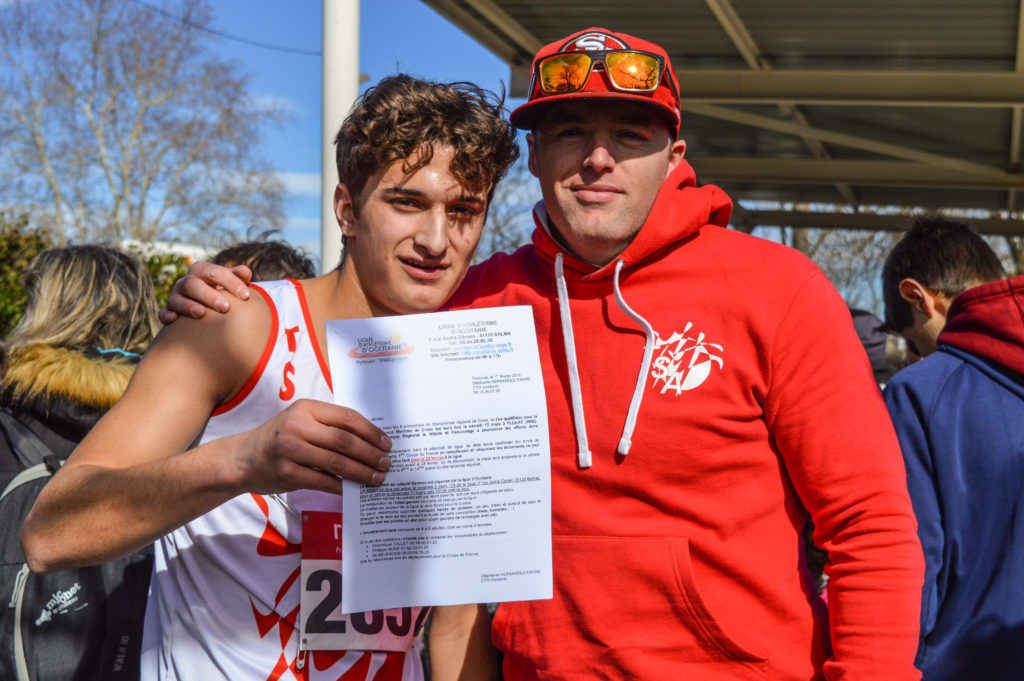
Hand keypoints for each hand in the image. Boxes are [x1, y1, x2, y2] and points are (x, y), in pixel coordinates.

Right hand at [159, 262, 253, 323]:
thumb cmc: (221, 291)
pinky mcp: (169, 311)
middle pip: (193, 284)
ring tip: (201, 314)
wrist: (205, 305)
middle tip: (226, 307)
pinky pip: (163, 312)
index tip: (246, 296)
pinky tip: (174, 320)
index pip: (214, 271)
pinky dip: (166, 315)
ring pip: (176, 298)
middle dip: (209, 295)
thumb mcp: (229, 282)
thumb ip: (238, 276)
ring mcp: (176, 296)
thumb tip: (245, 272)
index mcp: (201, 271)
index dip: (230, 282)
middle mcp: (186, 282)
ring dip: (188, 306)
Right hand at [236, 399, 392, 492]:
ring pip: (336, 462)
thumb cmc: (280, 438)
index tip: (387, 444)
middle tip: (386, 464)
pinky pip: (322, 481)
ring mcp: (290, 450)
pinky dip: (341, 487)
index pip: (347, 417)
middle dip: (370, 454)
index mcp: (306, 408)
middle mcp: (297, 426)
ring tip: (376, 478)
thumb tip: (370, 441)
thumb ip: (329, 426)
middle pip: (344, 441)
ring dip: (361, 472)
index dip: (371, 432)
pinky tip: (353, 490)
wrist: (242, 458)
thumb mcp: (301, 421)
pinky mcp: (287, 473)